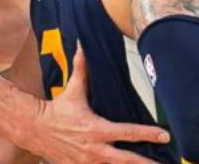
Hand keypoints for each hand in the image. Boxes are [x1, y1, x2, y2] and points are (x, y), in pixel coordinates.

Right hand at [18, 48, 170, 162]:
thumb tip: (83, 46)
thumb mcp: (72, 90)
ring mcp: (87, 162)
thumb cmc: (57, 111)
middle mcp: (94, 149)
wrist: (33, 129)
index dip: (148, 134)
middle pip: (126, 160)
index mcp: (96, 129)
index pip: (128, 133)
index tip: (165, 136)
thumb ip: (81, 69)